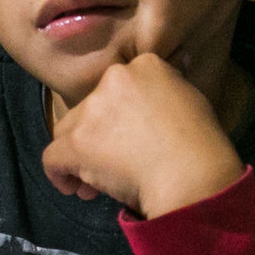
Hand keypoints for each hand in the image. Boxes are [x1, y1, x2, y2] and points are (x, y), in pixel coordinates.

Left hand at [43, 55, 243, 218]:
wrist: (190, 173)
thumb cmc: (201, 142)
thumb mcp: (192, 99)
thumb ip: (170, 88)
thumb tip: (176, 71)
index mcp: (144, 66)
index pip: (120, 87)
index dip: (120, 114)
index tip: (129, 135)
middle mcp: (113, 80)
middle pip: (92, 108)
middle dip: (98, 136)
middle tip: (114, 163)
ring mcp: (92, 111)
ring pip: (69, 131)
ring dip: (80, 153)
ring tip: (95, 181)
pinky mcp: (76, 143)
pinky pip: (52, 157)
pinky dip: (59, 174)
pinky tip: (73, 187)